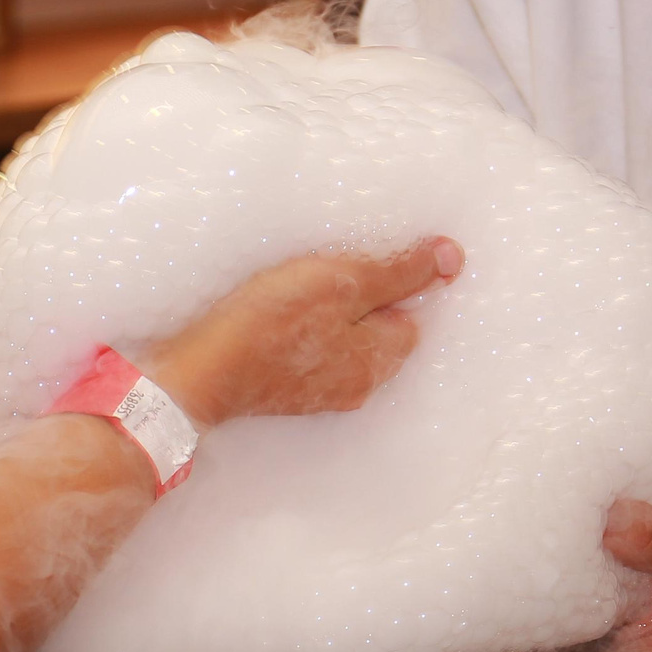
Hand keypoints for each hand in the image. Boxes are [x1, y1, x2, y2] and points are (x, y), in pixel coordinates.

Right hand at [147, 239, 461, 427]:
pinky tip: (272, 315)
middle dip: (357, 299)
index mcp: (378, 361)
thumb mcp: (340, 282)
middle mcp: (356, 386)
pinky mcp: (284, 391)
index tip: (356, 262)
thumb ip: (399, 272)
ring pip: (341, 341)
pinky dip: (298, 331)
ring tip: (293, 289)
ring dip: (325, 314)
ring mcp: (318, 393)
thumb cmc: (268, 323)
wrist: (196, 373)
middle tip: (321, 272)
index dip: (389, 281)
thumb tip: (454, 258)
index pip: (409, 313)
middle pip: (376, 329)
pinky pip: (309, 352)